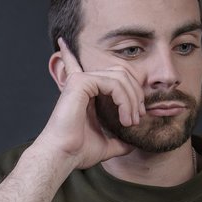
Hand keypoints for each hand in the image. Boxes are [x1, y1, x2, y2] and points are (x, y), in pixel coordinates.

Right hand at [34, 37, 141, 169]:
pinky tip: (125, 117)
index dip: (73, 55)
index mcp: (84, 92)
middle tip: (137, 118)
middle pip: (121, 72)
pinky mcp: (81, 82)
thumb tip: (133, 144)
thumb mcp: (107, 144)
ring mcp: (80, 80)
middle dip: (136, 94)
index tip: (67, 45)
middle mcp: (81, 83)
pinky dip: (125, 100)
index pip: (85, 67)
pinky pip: (114, 83)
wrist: (64, 156)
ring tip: (131, 122)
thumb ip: (120, 139)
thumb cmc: (79, 151)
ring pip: (121, 77)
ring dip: (133, 100)